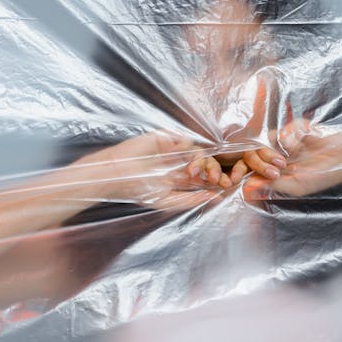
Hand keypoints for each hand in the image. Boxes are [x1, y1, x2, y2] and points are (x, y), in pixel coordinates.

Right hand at [75, 131, 221, 212]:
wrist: (117, 175)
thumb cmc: (138, 190)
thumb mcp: (166, 201)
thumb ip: (190, 200)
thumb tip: (215, 197)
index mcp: (180, 180)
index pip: (204, 179)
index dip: (216, 183)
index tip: (224, 188)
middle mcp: (179, 164)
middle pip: (206, 165)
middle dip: (214, 172)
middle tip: (217, 180)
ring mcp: (174, 151)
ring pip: (199, 153)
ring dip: (203, 163)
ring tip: (194, 173)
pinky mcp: (167, 140)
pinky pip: (187, 141)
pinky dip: (190, 150)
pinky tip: (184, 162)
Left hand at [245, 120, 341, 199]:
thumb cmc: (326, 174)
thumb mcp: (297, 185)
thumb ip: (272, 185)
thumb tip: (247, 187)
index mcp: (280, 174)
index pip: (255, 166)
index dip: (255, 164)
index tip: (265, 168)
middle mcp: (284, 159)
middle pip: (260, 150)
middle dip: (269, 155)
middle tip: (284, 162)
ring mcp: (292, 144)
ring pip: (272, 137)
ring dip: (282, 141)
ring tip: (297, 148)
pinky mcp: (301, 131)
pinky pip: (288, 126)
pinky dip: (295, 129)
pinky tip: (308, 136)